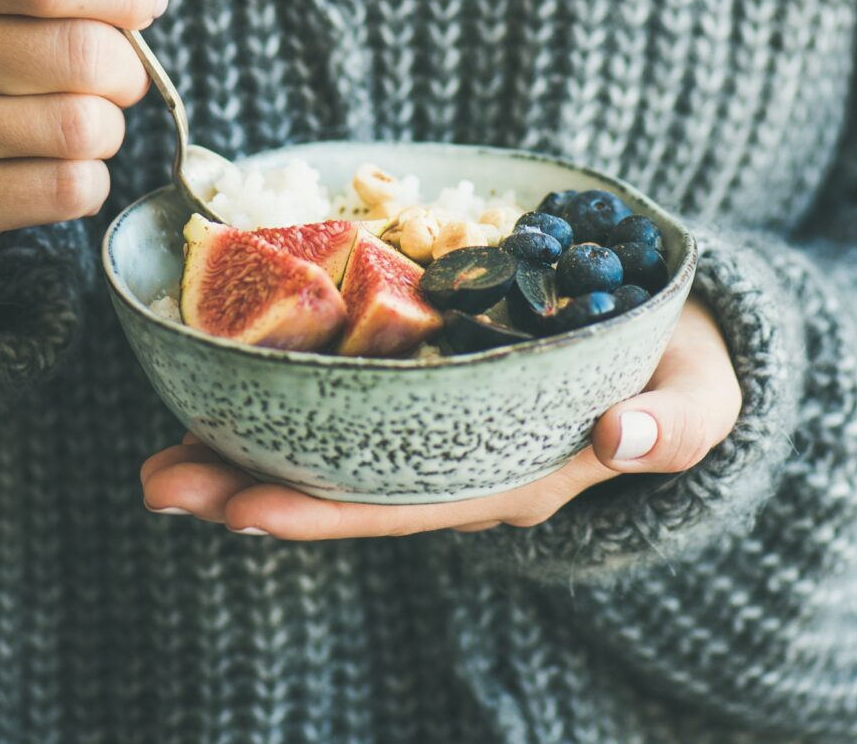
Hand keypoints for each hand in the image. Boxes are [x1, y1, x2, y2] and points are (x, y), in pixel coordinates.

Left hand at [140, 299, 741, 537]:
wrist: (682, 344)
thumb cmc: (688, 376)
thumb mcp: (700, 399)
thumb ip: (674, 423)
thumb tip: (627, 437)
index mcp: (513, 478)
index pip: (402, 506)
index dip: (321, 511)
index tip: (240, 511)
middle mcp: (459, 464)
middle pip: (340, 488)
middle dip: (247, 490)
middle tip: (155, 481)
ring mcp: (438, 429)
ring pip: (328, 450)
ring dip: (242, 450)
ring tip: (158, 451)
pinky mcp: (428, 384)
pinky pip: (345, 402)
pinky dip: (281, 396)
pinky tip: (221, 386)